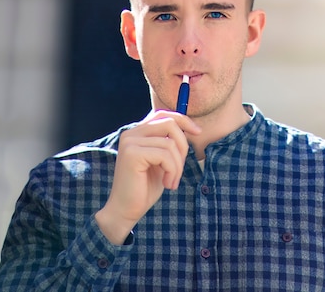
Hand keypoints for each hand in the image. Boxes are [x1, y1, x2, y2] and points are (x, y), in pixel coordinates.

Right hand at [95, 110, 200, 243]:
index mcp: (137, 132)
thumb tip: (191, 128)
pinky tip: (167, 184)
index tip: (198, 132)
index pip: (163, 114)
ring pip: (170, 143)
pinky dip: (172, 171)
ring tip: (172, 181)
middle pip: (170, 124)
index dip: (183, 120)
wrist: (126, 210)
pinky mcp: (132, 153)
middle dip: (183, 146)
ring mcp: (130, 142)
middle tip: (179, 169)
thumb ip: (170, 143)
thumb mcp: (162, 161)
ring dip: (178, 166)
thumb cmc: (145, 187)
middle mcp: (131, 133)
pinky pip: (165, 155)